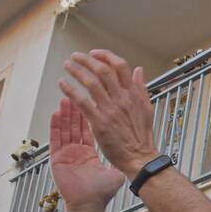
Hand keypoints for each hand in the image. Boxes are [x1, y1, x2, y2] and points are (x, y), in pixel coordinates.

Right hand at [48, 97, 125, 211]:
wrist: (90, 205)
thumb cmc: (101, 193)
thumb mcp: (114, 172)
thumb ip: (120, 159)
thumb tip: (132, 152)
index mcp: (89, 154)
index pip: (89, 129)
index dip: (89, 115)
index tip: (91, 100)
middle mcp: (77, 152)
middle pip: (75, 126)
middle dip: (76, 108)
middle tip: (78, 92)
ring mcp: (66, 154)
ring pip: (65, 129)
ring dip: (65, 114)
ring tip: (66, 97)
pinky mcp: (57, 159)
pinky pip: (56, 139)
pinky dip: (56, 126)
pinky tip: (56, 113)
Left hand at [59, 50, 157, 177]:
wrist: (140, 158)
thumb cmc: (142, 137)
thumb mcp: (147, 108)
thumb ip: (141, 87)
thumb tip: (139, 70)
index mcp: (133, 94)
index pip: (120, 66)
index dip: (106, 56)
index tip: (96, 53)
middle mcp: (121, 99)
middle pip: (103, 70)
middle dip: (87, 60)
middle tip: (77, 56)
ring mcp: (110, 110)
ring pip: (91, 82)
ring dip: (77, 71)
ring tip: (68, 66)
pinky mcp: (99, 122)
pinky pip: (82, 102)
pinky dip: (71, 90)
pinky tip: (63, 84)